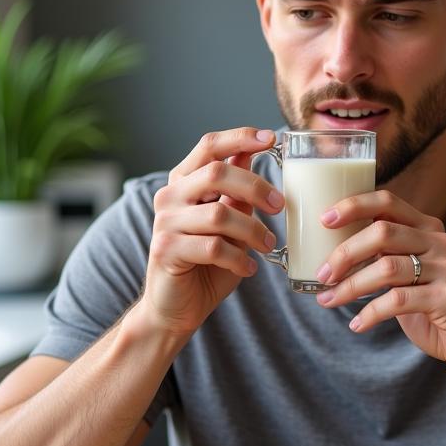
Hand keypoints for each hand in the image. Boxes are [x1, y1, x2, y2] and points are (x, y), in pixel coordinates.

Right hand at [139, 127, 283, 337]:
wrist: (176, 308)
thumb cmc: (206, 265)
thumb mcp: (229, 223)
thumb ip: (236, 193)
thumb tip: (252, 153)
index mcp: (184, 182)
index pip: (209, 146)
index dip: (240, 137)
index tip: (272, 139)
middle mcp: (169, 196)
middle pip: (217, 173)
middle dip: (256, 187)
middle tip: (280, 206)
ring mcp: (165, 223)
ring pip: (219, 214)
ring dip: (253, 231)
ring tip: (268, 245)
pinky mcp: (166, 250)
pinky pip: (213, 247)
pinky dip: (239, 259)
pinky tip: (248, 269)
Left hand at [314, 190, 445, 388]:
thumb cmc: (444, 314)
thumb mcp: (416, 279)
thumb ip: (389, 262)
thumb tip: (337, 259)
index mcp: (430, 231)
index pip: (388, 202)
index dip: (354, 205)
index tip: (324, 220)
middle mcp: (441, 243)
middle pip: (381, 231)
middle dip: (343, 253)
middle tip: (321, 275)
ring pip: (386, 267)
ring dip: (350, 286)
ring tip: (329, 301)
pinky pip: (399, 300)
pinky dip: (371, 313)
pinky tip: (358, 325)